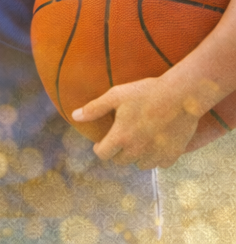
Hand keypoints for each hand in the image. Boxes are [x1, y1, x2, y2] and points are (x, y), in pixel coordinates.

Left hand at [72, 76, 201, 168]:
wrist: (182, 96)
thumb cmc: (145, 92)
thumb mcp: (116, 95)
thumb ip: (95, 108)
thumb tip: (75, 116)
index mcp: (121, 137)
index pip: (103, 154)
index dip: (100, 148)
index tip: (101, 143)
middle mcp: (137, 150)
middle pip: (121, 161)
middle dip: (118, 152)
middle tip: (122, 138)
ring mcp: (156, 154)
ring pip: (141, 165)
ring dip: (137, 156)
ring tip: (139, 141)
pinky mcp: (173, 155)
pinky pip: (160, 164)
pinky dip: (156, 157)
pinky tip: (156, 144)